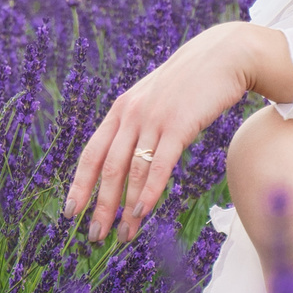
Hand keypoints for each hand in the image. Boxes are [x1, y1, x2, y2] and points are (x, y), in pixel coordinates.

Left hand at [65, 23, 266, 242]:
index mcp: (121, 110)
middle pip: (106, 168)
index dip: (79, 185)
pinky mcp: (177, 125)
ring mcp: (152, 119)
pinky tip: (141, 212)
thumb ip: (139, 124)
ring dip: (124, 207)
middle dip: (99, 206)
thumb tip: (129, 158)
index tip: (70, 212)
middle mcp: (130, 114)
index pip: (91, 153)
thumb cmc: (190, 83)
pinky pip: (159, 165)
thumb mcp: (155, 100)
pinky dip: (148, 191)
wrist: (222, 56)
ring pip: (131, 171)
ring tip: (123, 235)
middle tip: (93, 237)